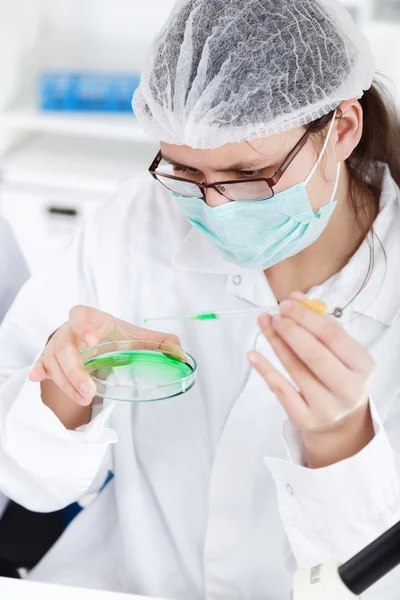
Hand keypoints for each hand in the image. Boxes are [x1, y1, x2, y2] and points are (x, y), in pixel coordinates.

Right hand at [29, 305, 181, 406]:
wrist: (91, 338)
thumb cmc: (112, 335)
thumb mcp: (133, 336)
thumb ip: (158, 342)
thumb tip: (181, 352)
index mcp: (91, 318)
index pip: (81, 314)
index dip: (84, 325)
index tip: (92, 341)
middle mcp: (69, 330)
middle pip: (65, 347)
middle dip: (75, 370)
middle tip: (89, 391)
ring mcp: (57, 345)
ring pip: (54, 362)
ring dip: (66, 383)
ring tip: (84, 398)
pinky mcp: (49, 360)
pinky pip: (41, 364)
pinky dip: (39, 371)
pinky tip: (37, 377)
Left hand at [248, 291, 375, 466]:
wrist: (341, 419)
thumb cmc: (338, 374)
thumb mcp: (339, 350)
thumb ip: (319, 323)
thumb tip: (295, 299)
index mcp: (362, 366)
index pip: (333, 336)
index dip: (306, 317)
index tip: (287, 304)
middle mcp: (348, 389)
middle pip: (315, 355)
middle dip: (291, 331)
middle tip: (274, 316)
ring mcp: (327, 407)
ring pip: (296, 370)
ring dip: (276, 343)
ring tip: (264, 324)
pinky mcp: (306, 419)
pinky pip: (281, 390)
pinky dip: (265, 370)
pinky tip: (253, 355)